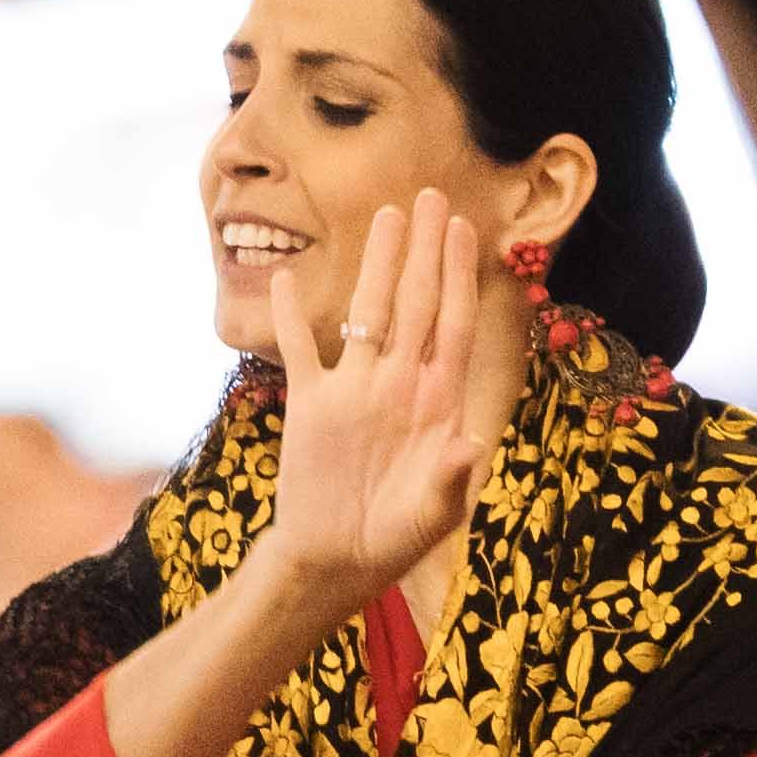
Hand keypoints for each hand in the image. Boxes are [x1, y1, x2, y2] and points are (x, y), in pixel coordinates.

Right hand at [264, 193, 492, 605]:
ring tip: (386, 215)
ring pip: (366, 312)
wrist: (336, 561)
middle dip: (425, 249)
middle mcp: (398, 383)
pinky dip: (290, 315)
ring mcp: (354, 388)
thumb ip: (451, 481)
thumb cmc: (395, 540)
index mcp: (436, 401)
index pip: (454, 324)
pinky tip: (287, 278)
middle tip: (432, 196)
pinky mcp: (311, 404)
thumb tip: (469, 442)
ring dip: (376, 264)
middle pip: (416, 302)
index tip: (466, 229)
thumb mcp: (433, 518)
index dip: (460, 276)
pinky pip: (298, 349)